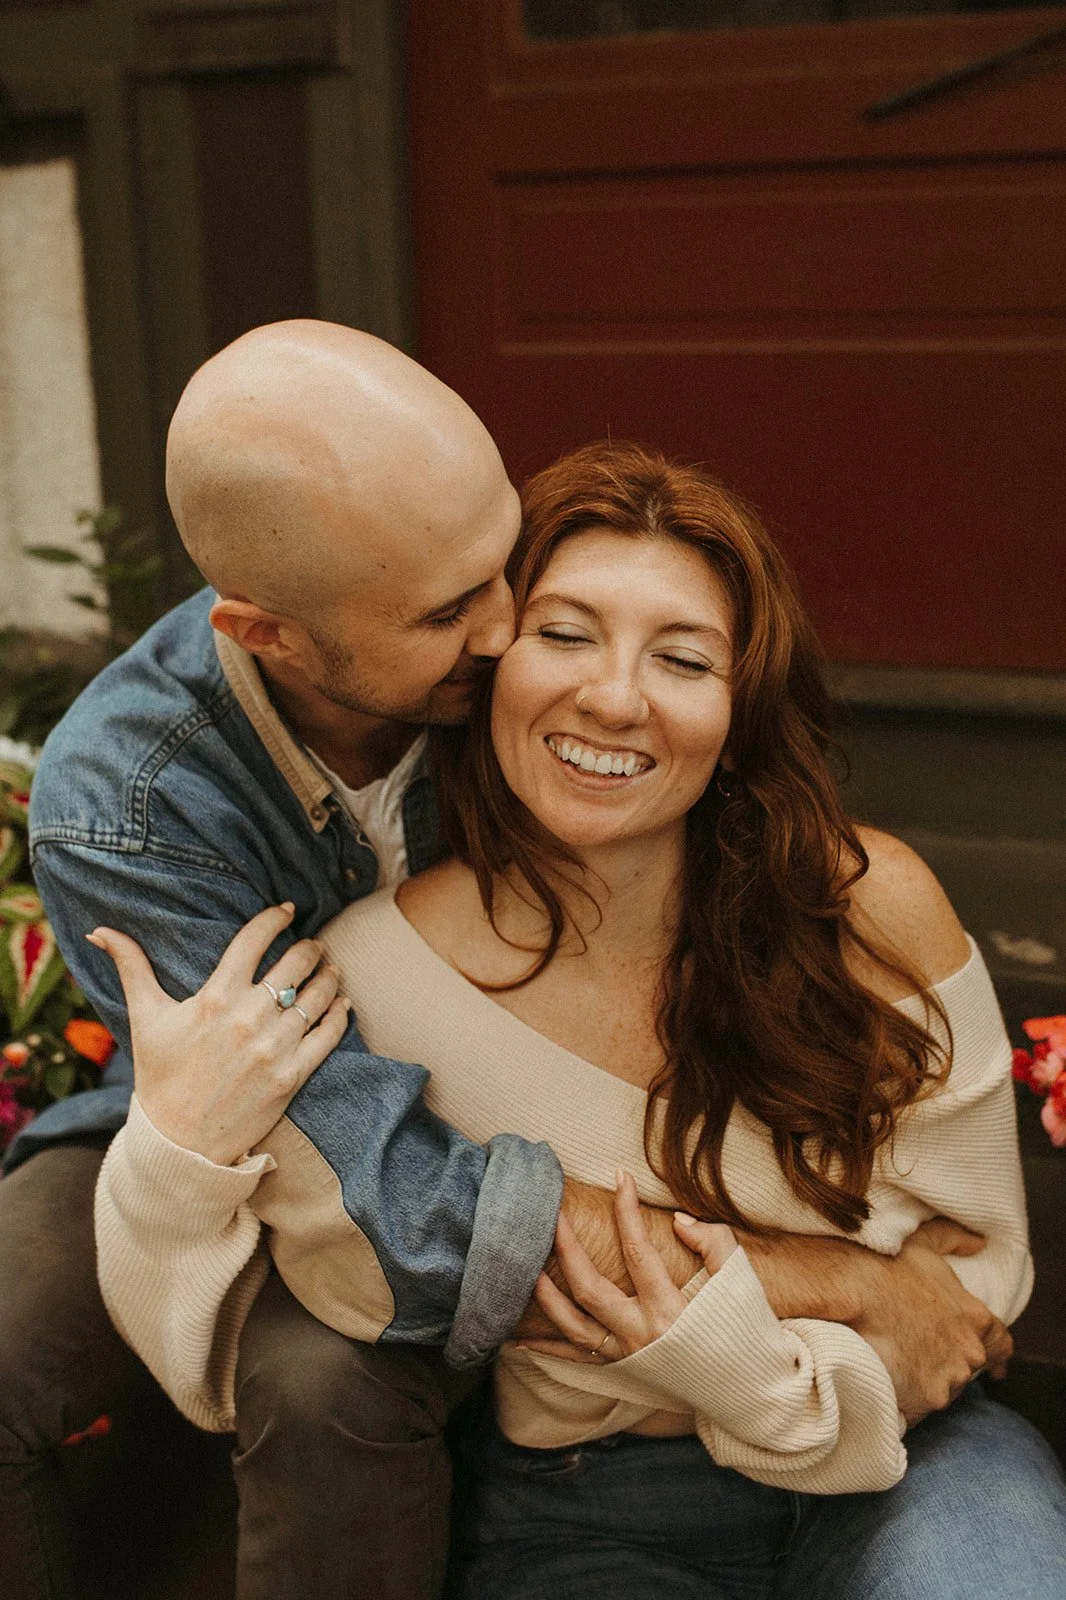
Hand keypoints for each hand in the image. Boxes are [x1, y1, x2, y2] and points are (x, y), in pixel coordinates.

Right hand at [87, 904, 350, 1164]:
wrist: (179, 1143)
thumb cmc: (160, 1076)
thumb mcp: (145, 1018)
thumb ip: (131, 967)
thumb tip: (99, 931)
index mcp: (214, 998)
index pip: (253, 941)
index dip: (274, 919)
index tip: (286, 909)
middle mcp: (247, 1018)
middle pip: (294, 964)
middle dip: (309, 948)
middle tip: (314, 944)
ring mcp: (273, 1048)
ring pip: (316, 996)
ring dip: (328, 976)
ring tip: (330, 968)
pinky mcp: (292, 1076)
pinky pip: (327, 1035)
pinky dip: (339, 1014)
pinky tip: (342, 1003)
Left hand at [517, 1169, 735, 1363]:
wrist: (746, 1391)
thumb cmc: (744, 1330)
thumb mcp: (740, 1281)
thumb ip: (713, 1242)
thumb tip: (677, 1220)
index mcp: (671, 1310)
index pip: (638, 1251)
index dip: (627, 1210)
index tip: (620, 1177)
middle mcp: (642, 1335)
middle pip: (590, 1288)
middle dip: (566, 1248)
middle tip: (552, 1213)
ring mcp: (627, 1356)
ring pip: (573, 1326)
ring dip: (546, 1297)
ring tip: (526, 1266)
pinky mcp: (621, 1372)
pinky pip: (575, 1360)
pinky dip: (546, 1348)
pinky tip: (519, 1338)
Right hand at [851, 1222, 1012, 1425]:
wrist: (852, 1292)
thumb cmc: (887, 1265)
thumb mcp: (924, 1241)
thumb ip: (955, 1239)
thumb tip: (978, 1243)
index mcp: (976, 1319)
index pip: (1001, 1344)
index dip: (996, 1355)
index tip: (994, 1367)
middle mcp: (970, 1354)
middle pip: (967, 1368)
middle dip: (948, 1364)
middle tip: (920, 1354)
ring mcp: (949, 1380)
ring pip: (942, 1388)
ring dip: (925, 1381)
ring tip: (896, 1366)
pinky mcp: (924, 1400)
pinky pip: (918, 1408)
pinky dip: (905, 1400)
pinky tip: (886, 1384)